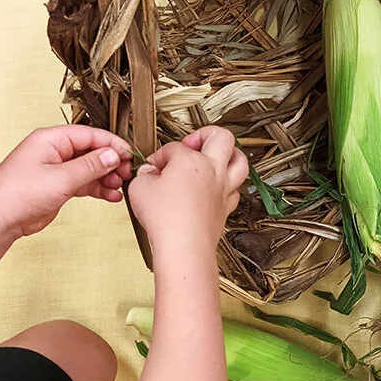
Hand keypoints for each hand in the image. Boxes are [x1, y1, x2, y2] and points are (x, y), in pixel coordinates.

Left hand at [0, 125, 132, 238]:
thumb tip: (113, 155)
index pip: (90, 135)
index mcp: (50, 140)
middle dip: (111, 162)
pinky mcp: (59, 185)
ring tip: (120, 187)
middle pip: (92, 150)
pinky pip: (85, 182)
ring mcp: (57, 168)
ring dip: (107, 177)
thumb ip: (91, 166)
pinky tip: (111, 196)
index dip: (112, 144)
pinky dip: (99, 188)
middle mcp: (54, 151)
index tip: (129, 155)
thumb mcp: (62, 178)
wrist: (0, 221)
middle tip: (126, 173)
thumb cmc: (18, 195)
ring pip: (91, 168)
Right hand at [127, 126, 247, 252]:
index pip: (174, 147)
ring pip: (240, 162)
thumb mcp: (140, 187)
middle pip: (222, 137)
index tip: (153, 166)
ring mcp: (224, 189)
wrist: (184, 246)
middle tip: (192, 143)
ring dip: (230, 155)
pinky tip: (218, 186)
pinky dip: (228, 184)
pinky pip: (236, 189)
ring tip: (218, 156)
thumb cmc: (164, 218)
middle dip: (206, 134)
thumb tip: (149, 172)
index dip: (160, 155)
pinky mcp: (226, 208)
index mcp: (191, 160)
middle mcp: (213, 171)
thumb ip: (145, 173)